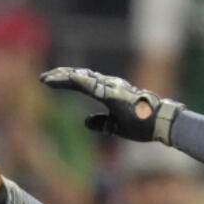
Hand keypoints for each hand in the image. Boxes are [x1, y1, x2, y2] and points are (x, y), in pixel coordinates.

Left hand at [40, 67, 183, 143]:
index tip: (47, 82)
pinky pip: (92, 85)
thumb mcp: (117, 126)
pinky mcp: (114, 93)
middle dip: (60, 76)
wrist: (161, 124)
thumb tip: (85, 121)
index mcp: (108, 93)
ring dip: (64, 77)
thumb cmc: (142, 124)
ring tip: (48, 78)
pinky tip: (66, 79)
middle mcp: (109, 86)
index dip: (64, 81)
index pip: (82, 83)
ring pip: (83, 78)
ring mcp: (112, 88)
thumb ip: (101, 123)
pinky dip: (78, 81)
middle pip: (79, 77)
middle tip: (43, 78)